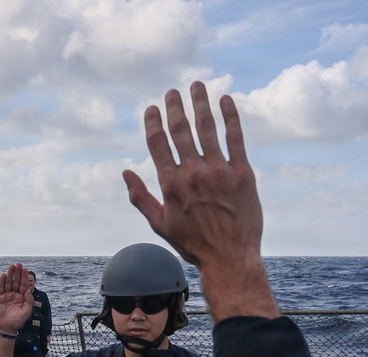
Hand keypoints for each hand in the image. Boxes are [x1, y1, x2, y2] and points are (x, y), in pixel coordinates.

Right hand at [0, 263, 31, 332]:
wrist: (5, 328)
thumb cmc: (17, 321)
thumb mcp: (26, 312)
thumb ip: (29, 301)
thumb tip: (28, 291)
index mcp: (22, 298)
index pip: (24, 285)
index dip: (24, 277)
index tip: (25, 269)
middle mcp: (15, 295)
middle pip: (17, 282)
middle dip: (18, 273)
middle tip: (18, 264)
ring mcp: (7, 296)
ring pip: (9, 283)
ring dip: (10, 274)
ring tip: (12, 266)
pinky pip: (1, 288)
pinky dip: (2, 281)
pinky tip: (4, 275)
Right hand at [123, 81, 277, 320]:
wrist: (230, 258)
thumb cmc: (193, 244)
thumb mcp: (160, 224)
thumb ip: (140, 197)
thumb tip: (125, 173)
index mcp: (171, 184)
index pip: (158, 143)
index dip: (153, 121)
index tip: (152, 107)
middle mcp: (193, 173)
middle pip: (181, 130)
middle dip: (175, 106)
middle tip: (173, 91)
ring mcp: (219, 171)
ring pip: (207, 128)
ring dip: (201, 103)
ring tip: (197, 86)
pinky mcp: (242, 173)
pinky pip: (235, 138)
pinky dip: (230, 117)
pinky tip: (225, 101)